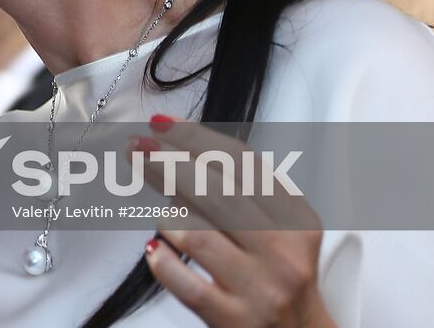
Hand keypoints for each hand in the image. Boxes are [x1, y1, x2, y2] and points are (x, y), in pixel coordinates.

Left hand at [133, 118, 335, 327]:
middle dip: (169, 163)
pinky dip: (162, 261)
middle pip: (216, 192)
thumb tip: (173, 149)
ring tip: (163, 216)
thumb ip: (237, 190)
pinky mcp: (233, 320)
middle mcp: (283, 252)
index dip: (197, 138)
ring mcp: (259, 288)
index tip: (161, 125)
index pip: (242, 163)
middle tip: (137, 147)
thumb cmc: (277, 277)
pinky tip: (155, 251)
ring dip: (168, 217)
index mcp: (296, 220)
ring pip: (197, 234)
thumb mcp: (277, 229)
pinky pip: (184, 283)